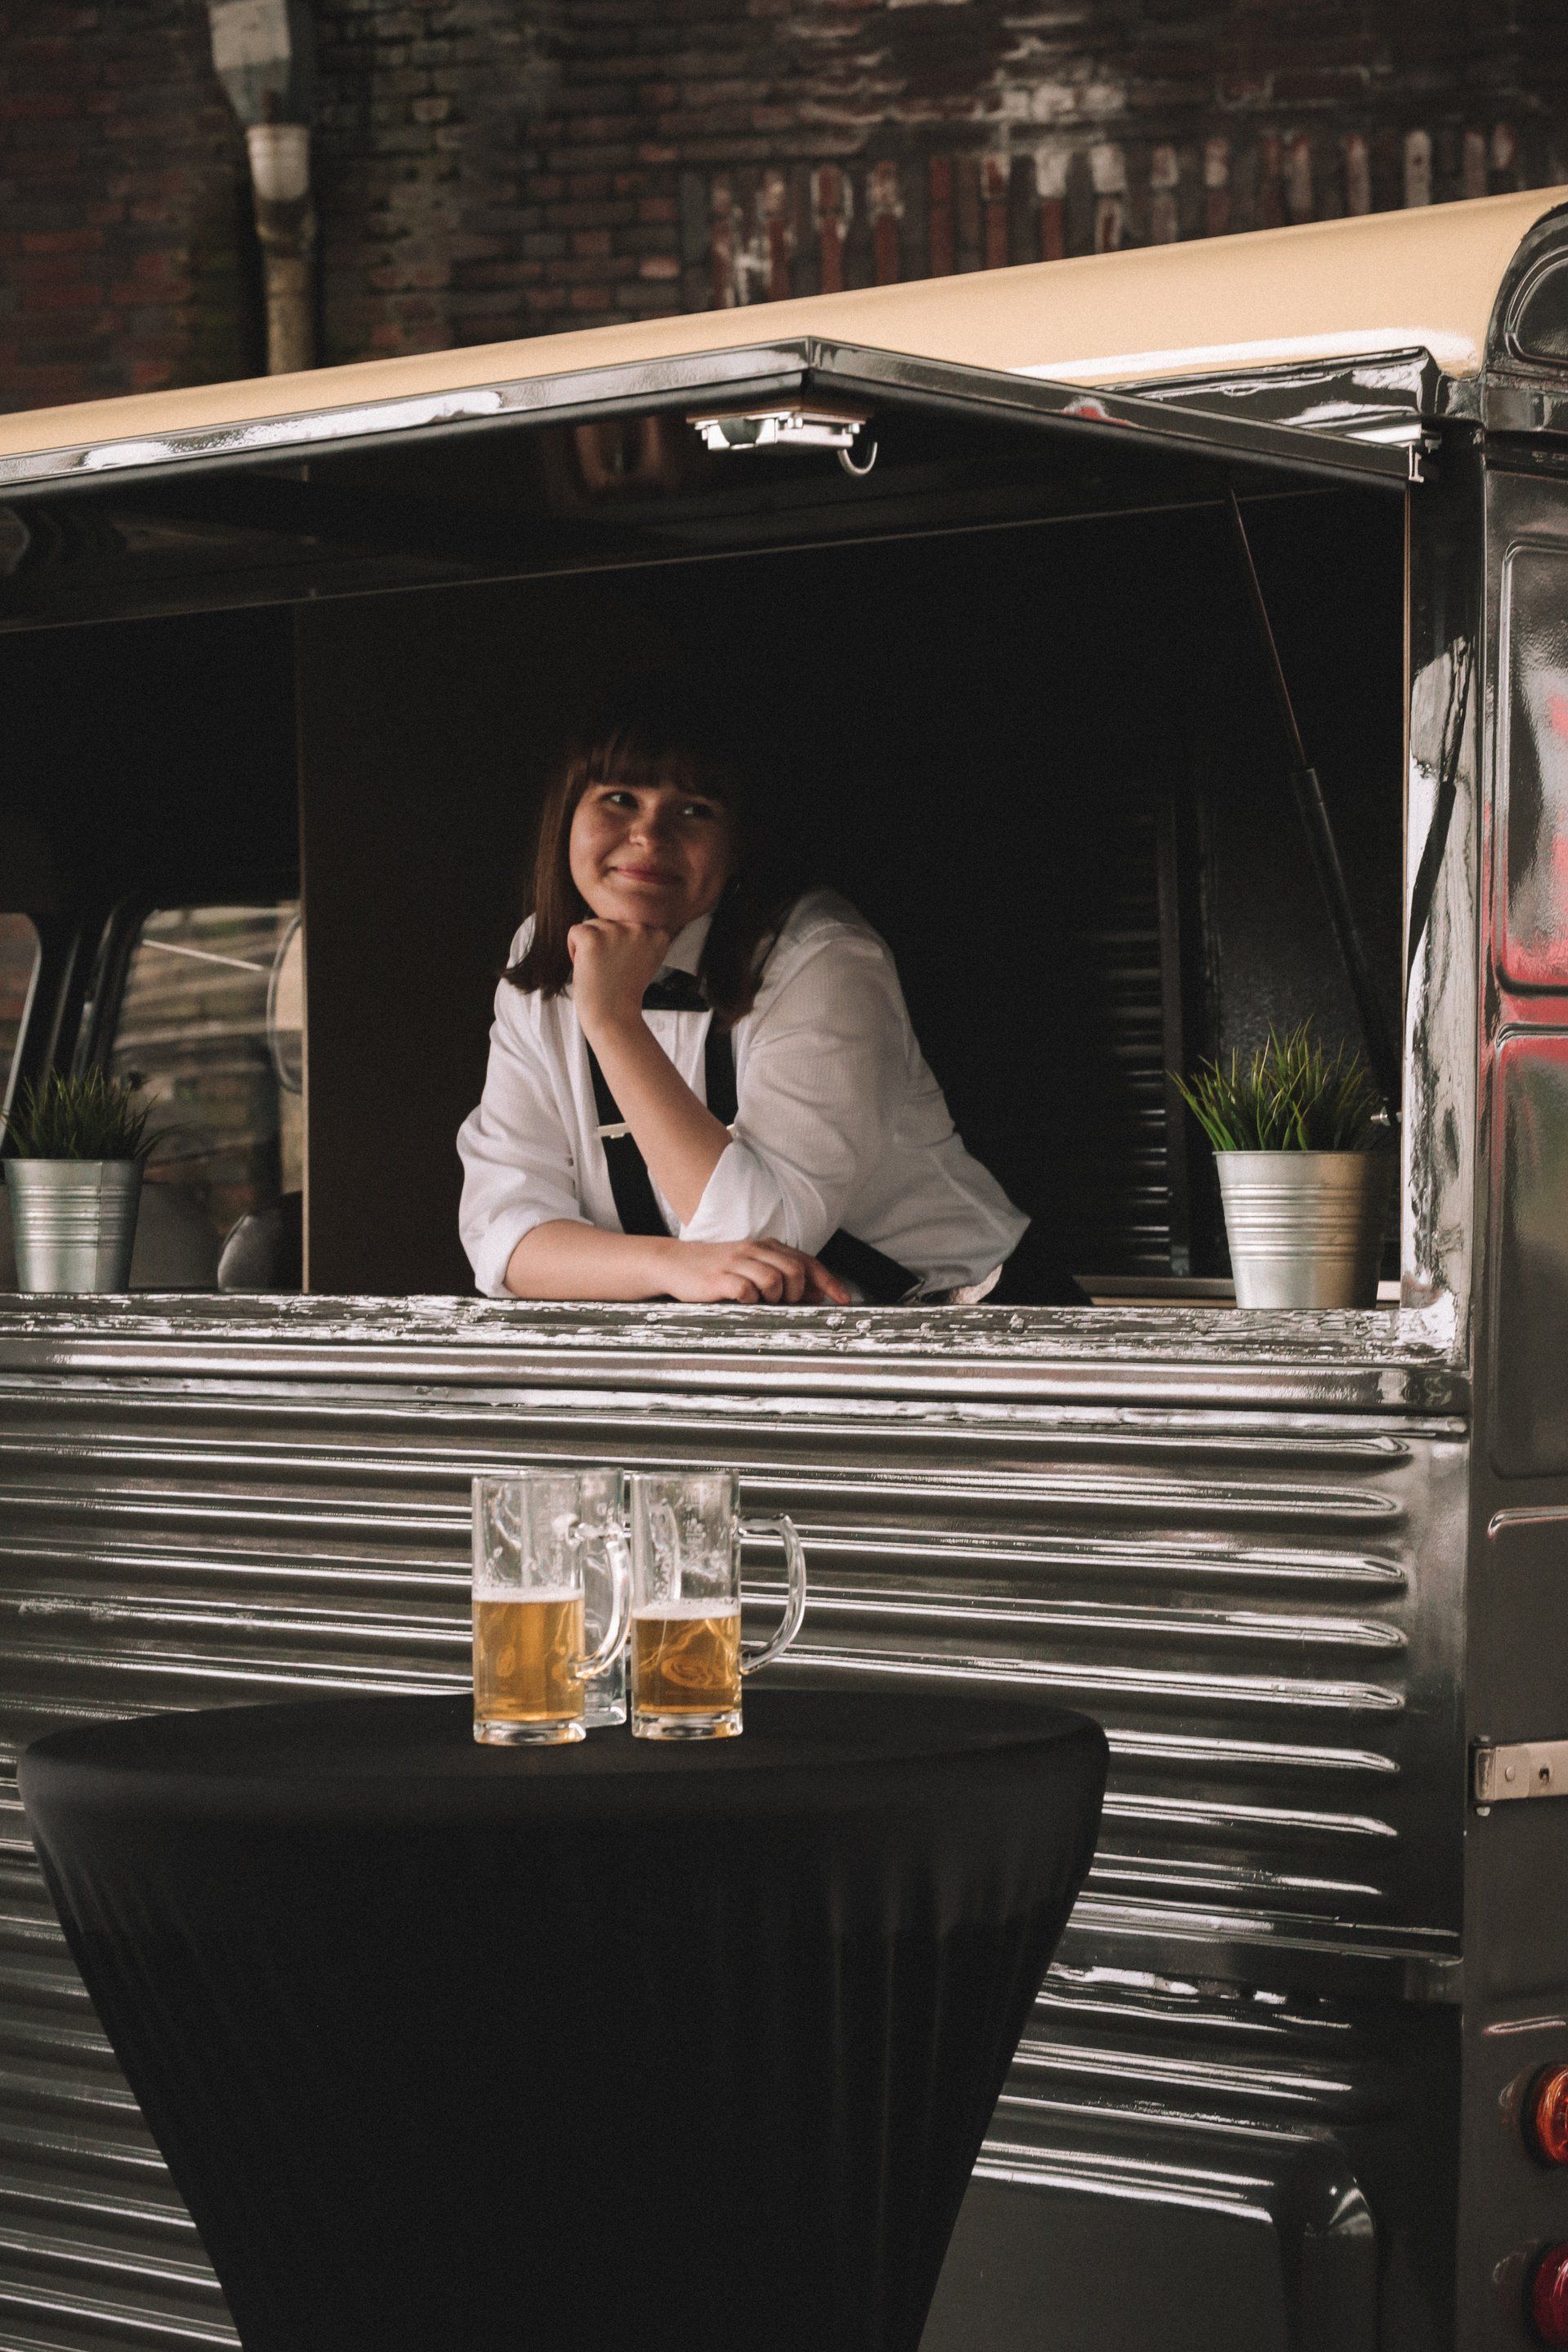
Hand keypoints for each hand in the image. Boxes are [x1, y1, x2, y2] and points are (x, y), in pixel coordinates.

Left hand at [567, 918, 669, 1037]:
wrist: (613, 1017)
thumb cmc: (624, 993)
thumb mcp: (643, 960)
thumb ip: (637, 938)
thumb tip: (619, 921)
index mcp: (657, 934)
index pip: (628, 925)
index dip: (621, 948)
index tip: (627, 968)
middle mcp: (640, 929)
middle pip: (610, 924)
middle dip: (605, 946)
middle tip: (612, 972)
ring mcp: (616, 932)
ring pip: (593, 926)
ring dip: (590, 948)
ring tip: (600, 970)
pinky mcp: (593, 938)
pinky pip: (575, 931)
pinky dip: (574, 950)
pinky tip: (585, 967)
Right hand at [656, 1238, 852, 1306]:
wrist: (674, 1263)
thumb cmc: (718, 1270)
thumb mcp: (753, 1269)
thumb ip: (784, 1278)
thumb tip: (817, 1294)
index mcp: (766, 1247)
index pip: (807, 1262)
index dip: (829, 1282)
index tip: (844, 1300)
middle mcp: (754, 1251)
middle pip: (795, 1270)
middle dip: (799, 1293)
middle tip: (786, 1304)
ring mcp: (736, 1264)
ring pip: (774, 1280)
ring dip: (775, 1298)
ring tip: (761, 1303)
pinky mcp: (718, 1279)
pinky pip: (746, 1291)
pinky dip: (751, 1300)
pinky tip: (743, 1302)